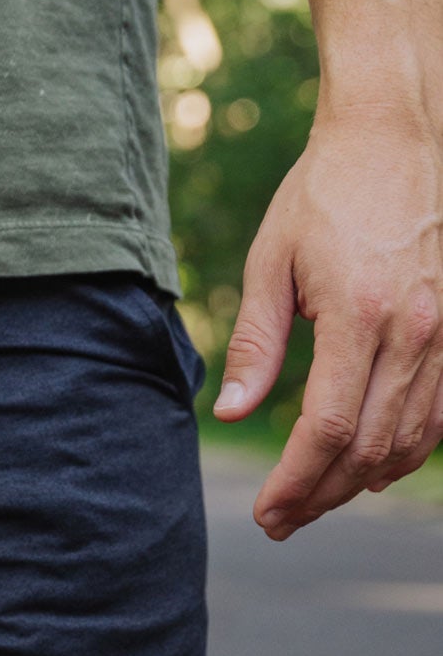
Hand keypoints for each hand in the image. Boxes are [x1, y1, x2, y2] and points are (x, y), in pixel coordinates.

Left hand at [211, 110, 442, 539]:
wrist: (395, 134)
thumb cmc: (322, 194)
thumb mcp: (270, 262)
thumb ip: (256, 344)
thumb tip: (233, 415)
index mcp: (358, 314)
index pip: (325, 429)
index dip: (294, 482)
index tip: (266, 512)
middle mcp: (415, 329)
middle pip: (368, 446)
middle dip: (321, 495)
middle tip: (280, 521)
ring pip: (409, 439)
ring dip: (360, 482)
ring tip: (315, 503)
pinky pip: (439, 413)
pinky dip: (405, 450)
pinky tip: (371, 471)